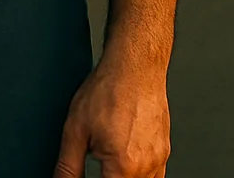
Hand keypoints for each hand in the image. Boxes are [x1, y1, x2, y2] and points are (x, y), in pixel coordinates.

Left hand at [53, 56, 170, 177]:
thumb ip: (68, 166)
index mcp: (122, 167)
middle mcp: (146, 168)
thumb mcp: (75, 129)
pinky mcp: (165, 152)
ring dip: (122, 176)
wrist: (135, 65)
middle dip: (108, 177)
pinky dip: (139, 175)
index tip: (91, 171)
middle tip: (98, 161)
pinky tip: (125, 160)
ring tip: (109, 157)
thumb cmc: (109, 89)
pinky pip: (155, 176)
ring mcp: (159, 161)